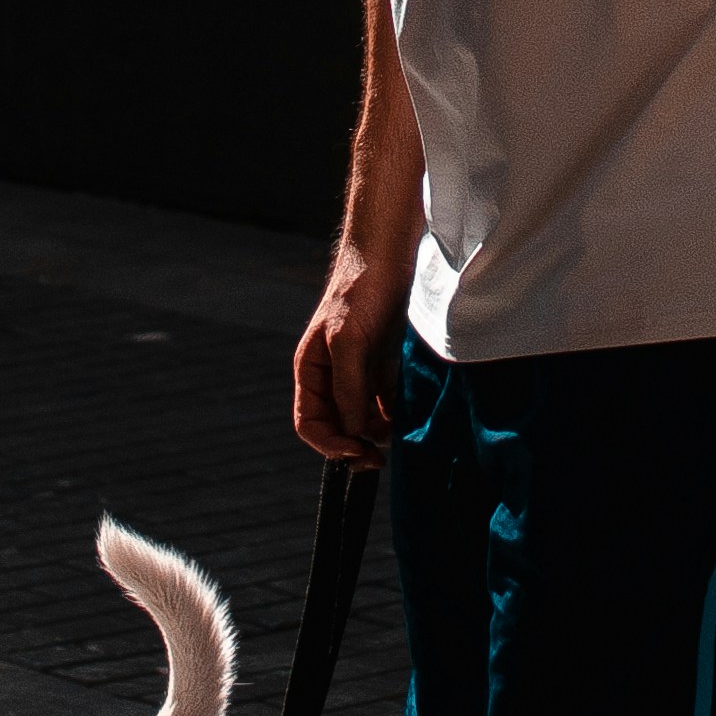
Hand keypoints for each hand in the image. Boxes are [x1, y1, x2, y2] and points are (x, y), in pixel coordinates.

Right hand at [294, 253, 406, 464]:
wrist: (389, 257)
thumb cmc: (360, 292)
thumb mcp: (349, 342)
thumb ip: (347, 388)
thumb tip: (350, 431)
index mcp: (310, 371)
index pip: (310, 423)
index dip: (330, 445)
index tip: (357, 453)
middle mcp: (331, 375)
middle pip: (336, 426)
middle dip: (355, 445)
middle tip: (379, 459)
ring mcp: (357, 371)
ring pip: (362, 418)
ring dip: (377, 432)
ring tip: (397, 431)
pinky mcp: (382, 365)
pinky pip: (384, 402)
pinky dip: (393, 413)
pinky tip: (406, 414)